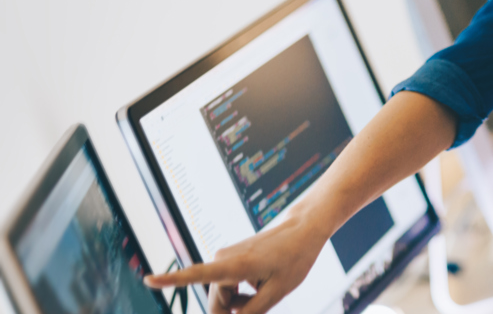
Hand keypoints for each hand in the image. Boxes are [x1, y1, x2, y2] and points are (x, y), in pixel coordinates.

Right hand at [144, 213, 328, 313]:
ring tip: (265, 288)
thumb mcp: (278, 292)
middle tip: (260, 304)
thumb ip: (253, 311)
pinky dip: (243, 291)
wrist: (303, 228)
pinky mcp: (230, 258)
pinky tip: (262, 283)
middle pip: (217, 302)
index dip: (172, 280)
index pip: (198, 275)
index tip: (148, 279)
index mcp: (235, 265)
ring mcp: (225, 257)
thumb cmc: (294, 258)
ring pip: (224, 295)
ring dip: (241, 300)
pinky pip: (229, 285)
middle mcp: (224, 258)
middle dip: (233, 312)